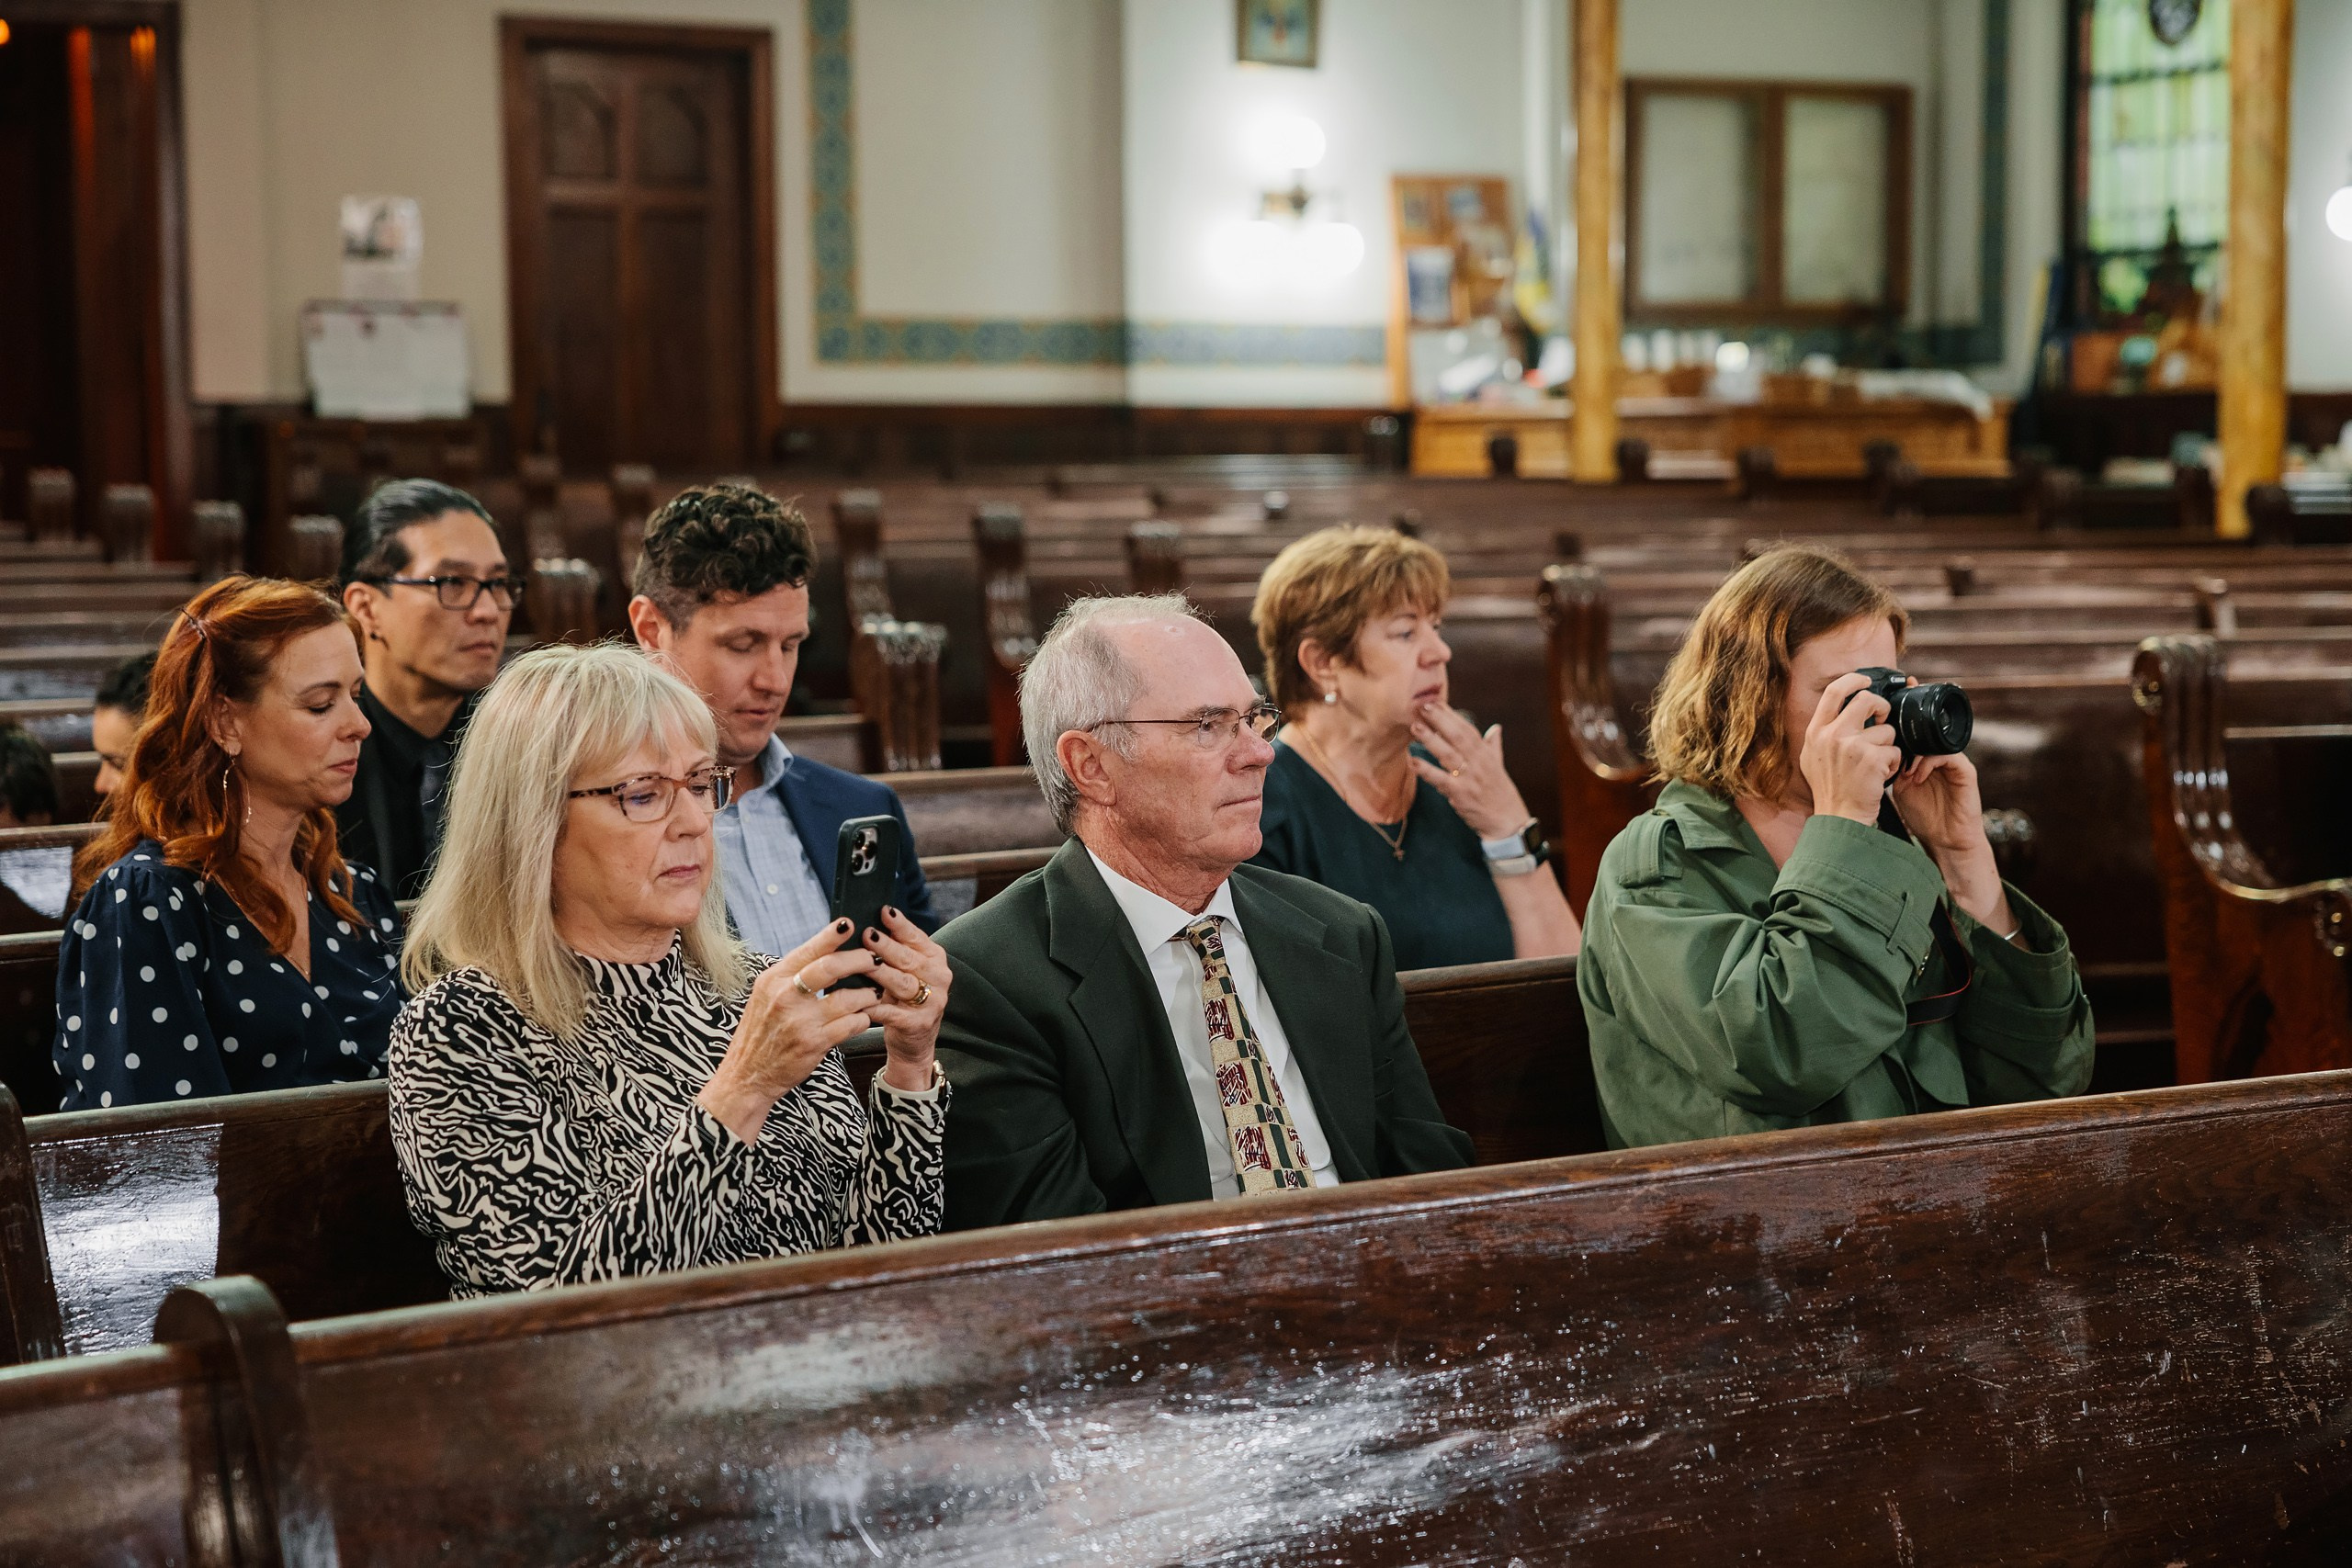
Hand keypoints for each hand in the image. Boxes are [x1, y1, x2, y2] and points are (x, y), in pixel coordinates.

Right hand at [696, 919, 876, 1143]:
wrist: (747, 1075)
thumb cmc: (760, 1034)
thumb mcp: (766, 997)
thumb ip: (792, 976)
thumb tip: (826, 953)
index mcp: (773, 979)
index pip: (808, 950)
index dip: (832, 935)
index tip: (850, 923)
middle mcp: (785, 996)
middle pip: (831, 967)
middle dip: (860, 960)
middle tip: (874, 960)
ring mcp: (800, 1020)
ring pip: (849, 997)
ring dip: (867, 993)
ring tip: (872, 993)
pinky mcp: (814, 1043)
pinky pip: (851, 1024)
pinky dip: (862, 1018)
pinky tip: (863, 1017)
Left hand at [859, 905, 948, 1091]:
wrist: (915, 1040)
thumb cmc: (904, 998)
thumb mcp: (906, 970)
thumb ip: (895, 949)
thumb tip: (870, 922)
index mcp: (935, 958)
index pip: (917, 937)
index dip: (900, 924)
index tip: (884, 910)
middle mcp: (938, 977)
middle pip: (909, 959)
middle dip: (887, 946)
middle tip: (868, 934)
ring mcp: (931, 1002)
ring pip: (903, 983)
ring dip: (882, 973)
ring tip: (863, 963)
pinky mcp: (919, 1024)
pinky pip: (893, 1013)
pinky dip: (876, 1008)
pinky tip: (861, 1002)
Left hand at [1408, 702, 1533, 839]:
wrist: (1507, 822)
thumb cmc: (1500, 794)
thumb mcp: (1499, 767)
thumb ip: (1494, 747)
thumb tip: (1496, 728)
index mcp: (1486, 755)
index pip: (1468, 729)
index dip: (1451, 715)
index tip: (1436, 702)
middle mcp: (1479, 763)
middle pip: (1457, 737)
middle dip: (1440, 720)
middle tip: (1422, 706)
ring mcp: (1470, 778)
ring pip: (1448, 754)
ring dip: (1430, 739)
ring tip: (1415, 726)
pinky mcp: (1461, 794)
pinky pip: (1441, 780)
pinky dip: (1426, 770)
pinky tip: (1413, 761)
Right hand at [1798, 673, 1900, 823]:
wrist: (1839, 819)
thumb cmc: (1830, 789)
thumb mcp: (1813, 756)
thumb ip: (1824, 732)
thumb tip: (1843, 709)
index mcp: (1816, 731)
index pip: (1834, 691)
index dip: (1853, 679)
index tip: (1865, 680)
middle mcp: (1831, 735)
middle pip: (1866, 699)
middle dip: (1881, 707)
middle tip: (1882, 719)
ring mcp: (1852, 746)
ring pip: (1886, 729)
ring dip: (1887, 746)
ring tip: (1876, 763)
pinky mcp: (1872, 759)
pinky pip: (1894, 750)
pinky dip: (1892, 764)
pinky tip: (1880, 775)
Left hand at [1892, 752, 2012, 929]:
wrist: (1945, 839)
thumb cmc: (1922, 816)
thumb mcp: (1898, 789)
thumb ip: (1891, 770)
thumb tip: (1872, 755)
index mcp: (1924, 759)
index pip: (1910, 738)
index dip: (1892, 742)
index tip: (1877, 752)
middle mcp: (1939, 758)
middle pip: (1921, 736)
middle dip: (1901, 745)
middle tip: (1888, 758)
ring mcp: (1953, 763)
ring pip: (1934, 742)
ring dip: (1914, 754)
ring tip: (1902, 772)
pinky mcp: (1965, 772)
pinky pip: (1949, 755)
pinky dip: (1929, 762)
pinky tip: (1915, 777)